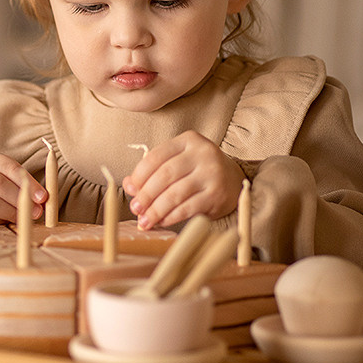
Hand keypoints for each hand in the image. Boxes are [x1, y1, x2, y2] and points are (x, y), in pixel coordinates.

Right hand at [0, 151, 46, 226]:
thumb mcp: (6, 180)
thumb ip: (22, 187)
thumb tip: (42, 202)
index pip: (10, 167)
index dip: (29, 182)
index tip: (43, 197)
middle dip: (20, 198)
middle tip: (37, 211)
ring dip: (9, 211)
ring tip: (24, 219)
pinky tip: (8, 223)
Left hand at [123, 131, 244, 229]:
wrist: (234, 182)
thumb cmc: (198, 172)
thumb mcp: (177, 163)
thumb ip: (153, 170)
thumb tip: (128, 184)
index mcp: (189, 140)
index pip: (157, 156)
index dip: (139, 175)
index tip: (130, 189)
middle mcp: (203, 153)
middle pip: (165, 175)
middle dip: (146, 194)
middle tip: (135, 209)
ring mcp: (212, 173)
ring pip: (175, 193)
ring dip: (156, 210)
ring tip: (144, 220)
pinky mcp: (217, 194)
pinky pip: (187, 208)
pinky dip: (171, 217)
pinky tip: (162, 221)